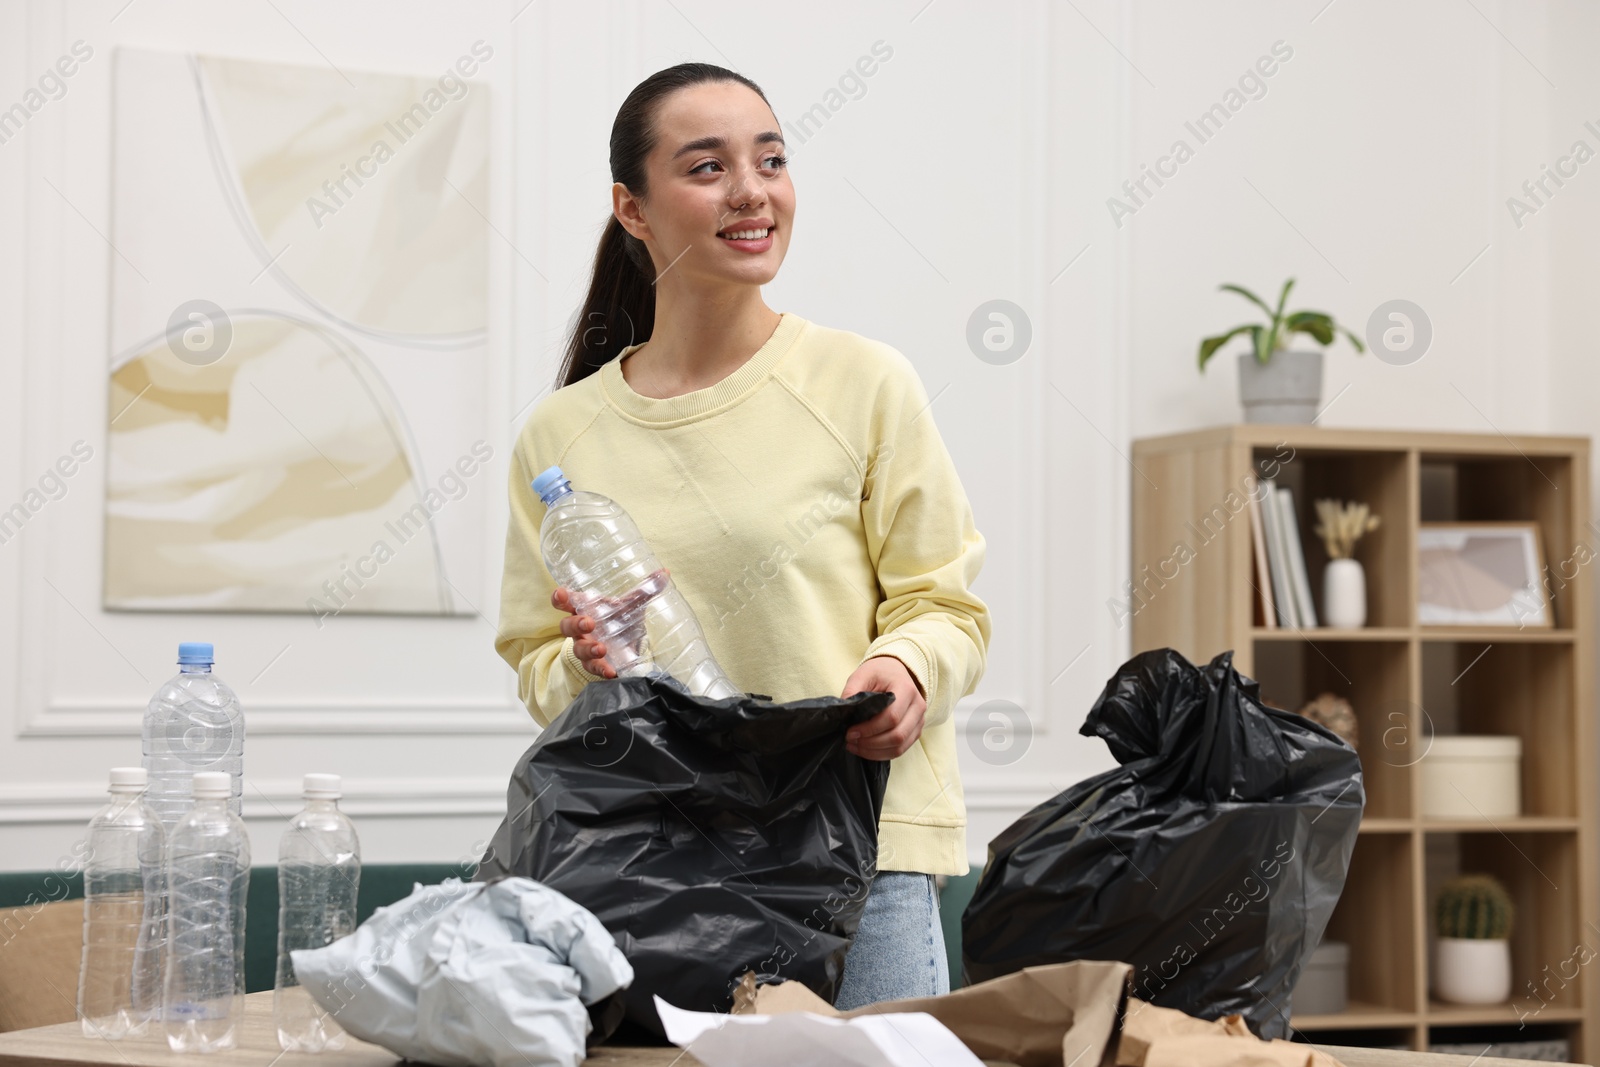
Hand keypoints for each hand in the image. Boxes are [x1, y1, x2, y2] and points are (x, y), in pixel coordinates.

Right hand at [552, 568, 668, 678]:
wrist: (630, 644)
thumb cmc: (621, 619)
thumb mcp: (633, 604)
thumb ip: (646, 589)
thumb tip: (665, 572)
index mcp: (584, 608)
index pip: (565, 601)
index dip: (559, 598)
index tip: (561, 595)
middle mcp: (580, 629)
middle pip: (566, 626)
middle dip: (575, 624)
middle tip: (589, 623)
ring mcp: (586, 647)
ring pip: (578, 649)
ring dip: (588, 649)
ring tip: (602, 649)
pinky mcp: (595, 664)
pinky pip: (593, 668)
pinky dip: (600, 669)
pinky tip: (610, 671)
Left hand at [840, 656, 926, 759]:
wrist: (895, 670)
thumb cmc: (879, 672)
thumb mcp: (862, 675)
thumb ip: (852, 692)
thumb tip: (843, 714)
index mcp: (906, 689)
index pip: (892, 717)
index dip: (870, 729)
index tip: (850, 731)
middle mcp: (918, 706)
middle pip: (897, 735)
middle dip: (871, 743)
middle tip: (851, 740)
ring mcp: (919, 720)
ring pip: (900, 746)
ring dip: (875, 751)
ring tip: (855, 746)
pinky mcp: (915, 731)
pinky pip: (901, 749)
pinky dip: (882, 753)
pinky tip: (866, 749)